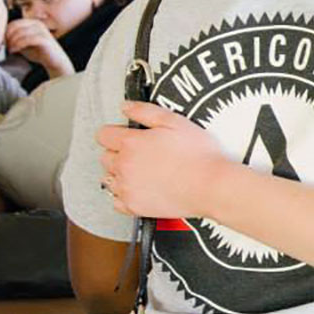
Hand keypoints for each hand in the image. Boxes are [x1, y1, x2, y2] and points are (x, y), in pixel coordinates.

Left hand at [6, 19, 73, 77]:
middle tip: (6, 47)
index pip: (13, 24)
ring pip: (20, 33)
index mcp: (33, 23)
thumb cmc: (39, 52)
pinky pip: (26, 39)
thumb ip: (14, 37)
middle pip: (15, 27)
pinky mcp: (44, 39)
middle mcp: (38, 24)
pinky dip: (18, 45)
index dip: (5, 33)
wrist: (55, 61)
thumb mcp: (23, 43)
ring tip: (10, 50)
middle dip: (7, 37)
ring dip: (12, 42)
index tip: (3, 43)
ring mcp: (42, 31)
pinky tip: (14, 51)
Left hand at [97, 102, 233, 218]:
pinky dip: (124, 195)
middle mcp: (124, 166)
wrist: (210, 186)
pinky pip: (116, 201)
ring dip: (119, 174)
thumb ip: (145, 111)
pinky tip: (140, 189)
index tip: (126, 135)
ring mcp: (127, 188)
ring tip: (141, 171)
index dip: (115, 132)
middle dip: (119, 153)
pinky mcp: (134, 207)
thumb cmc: (198, 155)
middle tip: (141, 153)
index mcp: (131, 143)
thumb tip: (125, 107)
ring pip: (108, 179)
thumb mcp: (175, 121)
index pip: (103, 134)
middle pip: (105, 157)